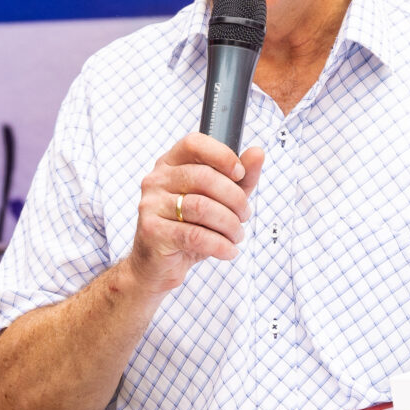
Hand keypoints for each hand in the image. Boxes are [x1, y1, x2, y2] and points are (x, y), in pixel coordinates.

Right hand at [124, 133, 267, 296]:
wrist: (157, 265)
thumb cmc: (189, 228)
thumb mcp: (218, 201)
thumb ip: (239, 178)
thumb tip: (257, 152)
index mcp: (170, 164)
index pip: (194, 143)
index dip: (222, 155)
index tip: (240, 174)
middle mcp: (156, 180)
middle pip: (203, 177)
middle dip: (234, 198)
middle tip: (244, 215)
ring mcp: (151, 205)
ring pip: (202, 207)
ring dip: (229, 224)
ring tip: (236, 235)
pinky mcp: (153, 232)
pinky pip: (195, 235)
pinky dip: (220, 245)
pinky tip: (228, 250)